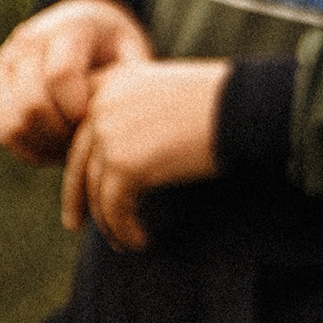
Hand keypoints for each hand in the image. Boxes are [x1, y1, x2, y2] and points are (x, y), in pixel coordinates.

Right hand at [0, 0, 152, 161]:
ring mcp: (5, 63)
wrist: (80, 22)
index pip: (60, 75)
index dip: (78, 109)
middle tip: (87, 143)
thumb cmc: (113, 43)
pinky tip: (56, 150)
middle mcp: (28, 42)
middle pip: (32, 104)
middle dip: (62, 134)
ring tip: (73, 149)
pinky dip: (29, 149)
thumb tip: (133, 115)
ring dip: (45, 145)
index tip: (98, 123)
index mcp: (68, 28)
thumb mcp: (132, 49)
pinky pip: (3, 130)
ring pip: (12, 122)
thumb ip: (132, 77)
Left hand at [60, 58, 230, 252]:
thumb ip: (133, 115)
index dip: (76, 161)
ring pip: (95, 190)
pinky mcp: (126, 165)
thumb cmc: (221, 102)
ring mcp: (110, 134)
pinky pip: (115, 208)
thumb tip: (115, 159)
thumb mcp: (164, 93)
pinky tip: (141, 241)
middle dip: (77, 197)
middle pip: (79, 161)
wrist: (247, 107)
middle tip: (77, 223)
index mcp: (111, 81)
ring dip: (108, 221)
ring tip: (123, 240)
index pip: (79, 127)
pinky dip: (125, 229)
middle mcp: (101, 104)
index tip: (78, 188)